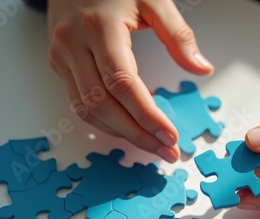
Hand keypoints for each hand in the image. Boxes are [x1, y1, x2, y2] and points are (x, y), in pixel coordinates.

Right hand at [47, 0, 213, 162]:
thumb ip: (178, 35)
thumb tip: (202, 68)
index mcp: (100, 27)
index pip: (123, 83)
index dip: (146, 115)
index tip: (169, 136)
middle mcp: (74, 43)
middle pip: (103, 104)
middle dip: (136, 134)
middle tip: (165, 150)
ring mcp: (61, 55)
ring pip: (87, 109)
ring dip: (119, 134)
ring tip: (150, 145)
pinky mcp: (58, 63)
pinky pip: (78, 103)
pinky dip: (103, 122)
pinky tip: (126, 129)